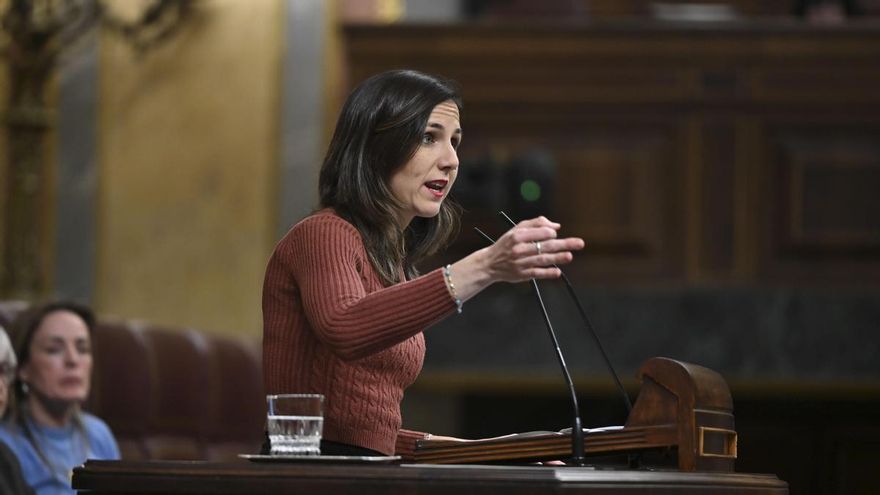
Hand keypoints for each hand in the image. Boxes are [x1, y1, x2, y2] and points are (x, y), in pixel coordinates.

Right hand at [448, 217, 584, 301]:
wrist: (489, 263)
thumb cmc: (506, 244)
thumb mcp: (517, 229)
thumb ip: (536, 224)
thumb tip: (556, 226)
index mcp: (518, 235)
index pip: (541, 233)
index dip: (552, 233)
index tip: (554, 235)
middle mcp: (519, 249)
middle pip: (545, 245)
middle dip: (564, 244)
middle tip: (579, 243)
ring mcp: (520, 262)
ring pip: (542, 259)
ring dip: (557, 258)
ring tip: (569, 256)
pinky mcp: (521, 274)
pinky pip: (537, 273)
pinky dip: (547, 273)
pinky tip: (557, 272)